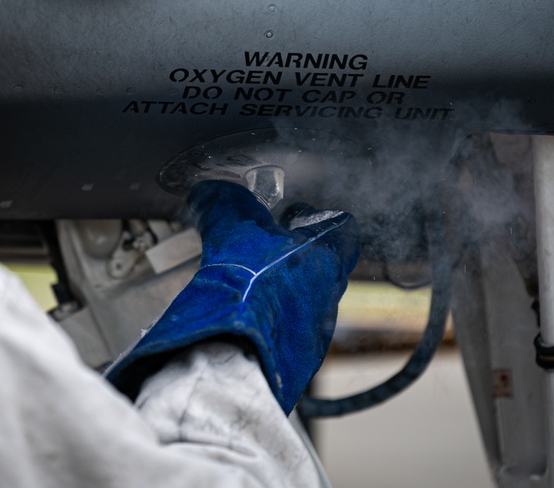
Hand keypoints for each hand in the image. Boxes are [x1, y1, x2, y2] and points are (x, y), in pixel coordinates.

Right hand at [106, 180, 359, 413]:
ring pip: (305, 301)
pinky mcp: (296, 362)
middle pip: (323, 265)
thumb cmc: (246, 291)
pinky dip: (269, 324)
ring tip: (245, 287)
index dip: (314, 216)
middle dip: (293, 255)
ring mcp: (314, 332)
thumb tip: (211, 192)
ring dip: (280, 292)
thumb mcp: (230, 229)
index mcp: (325, 257)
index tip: (288, 214)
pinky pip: (288, 334)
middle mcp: (328, 295)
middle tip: (260, 249)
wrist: (234, 359)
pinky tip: (239, 320)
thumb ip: (224, 205)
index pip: (342, 227)